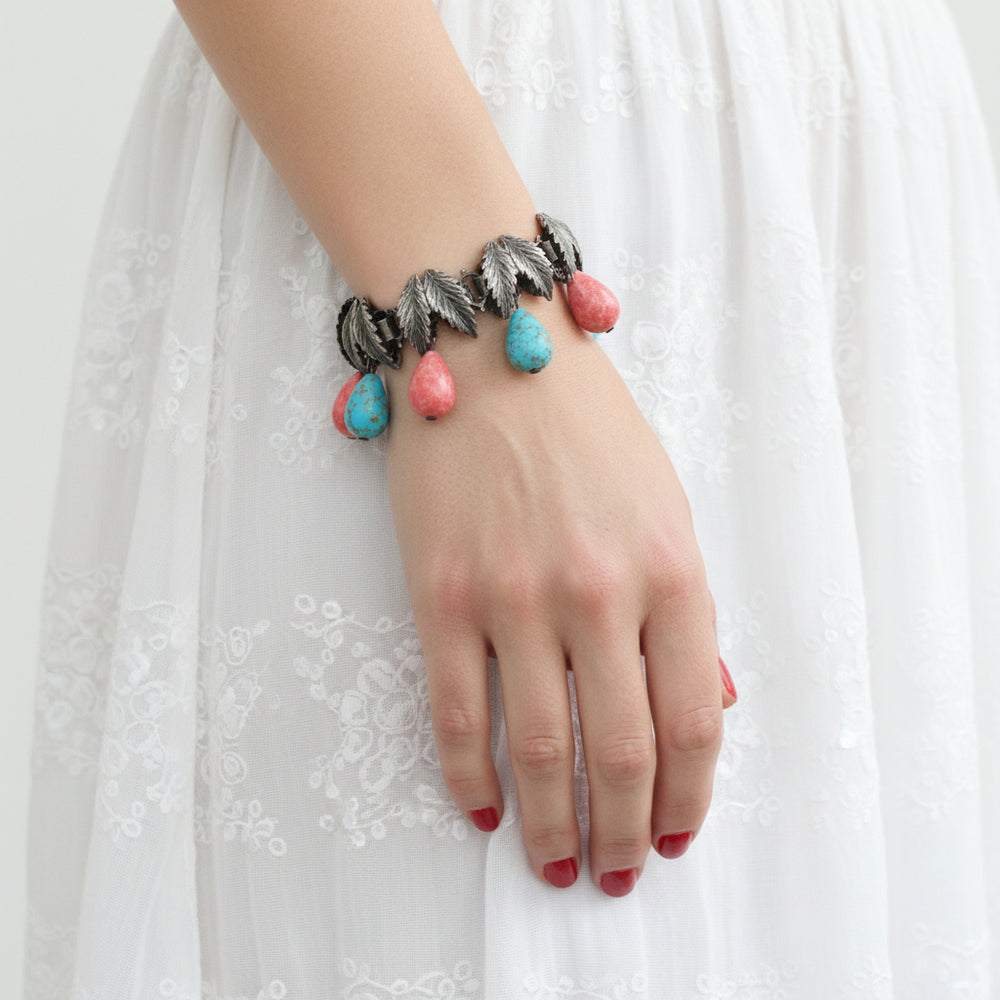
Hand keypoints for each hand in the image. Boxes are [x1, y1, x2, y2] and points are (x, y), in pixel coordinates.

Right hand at [385, 292, 734, 895]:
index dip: (687, 795)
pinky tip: (483, 809)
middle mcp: (597, 593)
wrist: (488, 352)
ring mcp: (513, 597)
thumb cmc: (584, 425)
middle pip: (619, 751)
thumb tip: (706, 706)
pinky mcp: (440, 594)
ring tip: (556, 866)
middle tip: (616, 872)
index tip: (675, 833)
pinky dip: (468, 776)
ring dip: (551, 826)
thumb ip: (685, 612)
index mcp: (669, 568)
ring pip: (538, 749)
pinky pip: (457, 712)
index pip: (692, 719)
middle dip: (622, 832)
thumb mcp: (666, 505)